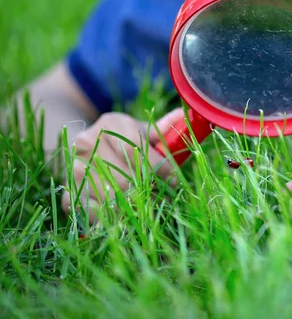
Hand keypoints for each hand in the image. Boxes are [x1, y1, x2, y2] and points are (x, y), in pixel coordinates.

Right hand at [61, 108, 184, 222]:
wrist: (84, 152)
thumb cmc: (122, 142)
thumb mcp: (141, 131)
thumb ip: (161, 129)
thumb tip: (182, 116)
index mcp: (110, 122)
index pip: (138, 147)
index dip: (161, 167)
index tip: (174, 180)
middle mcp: (87, 141)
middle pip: (128, 173)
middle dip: (152, 188)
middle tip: (166, 197)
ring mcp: (75, 167)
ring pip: (114, 194)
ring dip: (138, 205)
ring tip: (153, 206)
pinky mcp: (68, 192)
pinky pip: (96, 211)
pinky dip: (115, 216)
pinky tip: (129, 215)